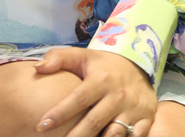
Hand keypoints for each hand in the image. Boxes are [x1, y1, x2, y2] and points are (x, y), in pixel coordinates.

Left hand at [34, 48, 156, 136]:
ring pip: (114, 134)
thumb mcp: (82, 56)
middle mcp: (118, 94)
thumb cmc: (102, 65)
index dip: (60, 113)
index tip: (42, 125)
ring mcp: (134, 108)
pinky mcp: (146, 119)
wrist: (138, 65)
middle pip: (94, 122)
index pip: (78, 98)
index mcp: (101, 78)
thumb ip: (59, 58)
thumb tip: (37, 68)